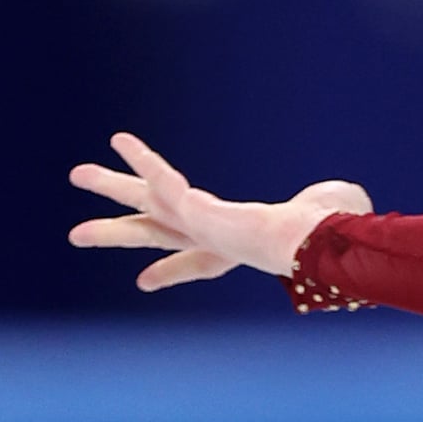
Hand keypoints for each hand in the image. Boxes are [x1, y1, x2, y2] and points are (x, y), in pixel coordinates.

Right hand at [68, 132, 373, 290]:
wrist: (317, 250)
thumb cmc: (336, 237)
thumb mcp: (331, 214)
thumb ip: (330, 203)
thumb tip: (346, 199)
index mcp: (238, 250)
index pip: (196, 262)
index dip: (170, 272)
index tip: (143, 282)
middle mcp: (211, 241)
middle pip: (153, 236)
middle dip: (116, 234)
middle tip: (76, 235)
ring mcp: (198, 228)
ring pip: (145, 202)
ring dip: (112, 185)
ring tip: (76, 174)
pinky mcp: (192, 210)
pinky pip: (161, 178)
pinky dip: (143, 158)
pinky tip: (121, 139)